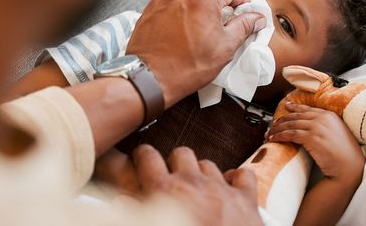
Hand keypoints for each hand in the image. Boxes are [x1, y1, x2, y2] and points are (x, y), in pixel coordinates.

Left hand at [126, 0, 265, 106]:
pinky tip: (184, 22)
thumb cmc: (185, 67)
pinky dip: (180, 4)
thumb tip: (256, 18)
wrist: (149, 78)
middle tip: (223, 9)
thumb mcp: (224, 48)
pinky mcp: (150, 9)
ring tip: (203, 16)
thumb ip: (243, 28)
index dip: (240, 0)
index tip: (243, 10)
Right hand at [132, 145, 262, 225]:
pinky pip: (244, 175)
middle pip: (181, 153)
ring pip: (208, 164)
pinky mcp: (245, 199)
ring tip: (197, 188)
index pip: (148, 156)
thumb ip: (135, 213)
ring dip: (202, 173)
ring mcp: (221, 189)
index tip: (142, 160)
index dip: (143, 156)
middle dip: (175, 162)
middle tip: (172, 178)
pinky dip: (237, 179)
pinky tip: (230, 188)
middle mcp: (193, 183)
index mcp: (166, 190)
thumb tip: (120, 201)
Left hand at [267, 103, 364, 182]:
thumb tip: (309, 127)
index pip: (307, 109)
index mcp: (330, 115)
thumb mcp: (336, 133)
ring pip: (291, 124)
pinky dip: (279, 136)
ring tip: (269, 133)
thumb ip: (324, 126)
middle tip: (273, 124)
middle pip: (296, 116)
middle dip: (282, 120)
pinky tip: (273, 139)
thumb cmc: (344, 154)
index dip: (294, 108)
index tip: (286, 107)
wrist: (349, 166)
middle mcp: (323, 118)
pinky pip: (290, 134)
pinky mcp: (311, 137)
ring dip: (277, 129)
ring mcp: (317, 127)